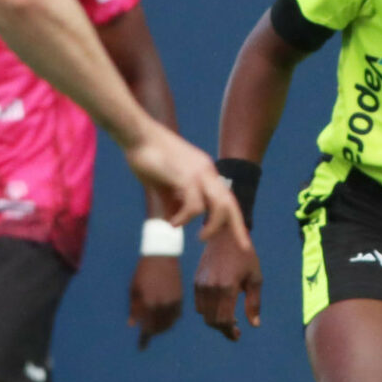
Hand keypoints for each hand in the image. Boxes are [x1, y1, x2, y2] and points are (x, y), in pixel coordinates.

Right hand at [126, 124, 247, 246]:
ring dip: (211, 226)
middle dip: (238, 227)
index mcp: (205, 172)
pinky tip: (173, 223)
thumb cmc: (147, 157)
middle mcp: (207, 172)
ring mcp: (198, 173)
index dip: (235, 218)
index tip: (241, 238)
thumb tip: (176, 221)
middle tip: (244, 247)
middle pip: (230, 203)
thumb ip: (173, 201)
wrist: (137, 134)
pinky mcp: (185, 176)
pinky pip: (194, 205)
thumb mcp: (163, 184)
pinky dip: (185, 218)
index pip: (227, 198)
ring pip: (219, 206)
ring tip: (198, 237)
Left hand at [129, 252, 182, 347]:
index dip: (144, 340)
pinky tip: (167, 319)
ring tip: (157, 327)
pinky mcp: (180, 298)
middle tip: (148, 334)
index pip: (147, 328)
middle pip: (159, 328)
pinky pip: (177, 315)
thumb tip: (132, 324)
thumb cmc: (143, 273)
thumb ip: (134, 308)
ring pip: (169, 323)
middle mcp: (161, 306)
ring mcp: (172, 302)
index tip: (142, 347)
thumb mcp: (133, 290)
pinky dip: (171, 320)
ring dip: (162, 328)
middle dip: (152, 333)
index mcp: (148, 304)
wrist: (161, 257)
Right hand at [192, 222, 261, 341]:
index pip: (224, 320)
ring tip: (229, 319)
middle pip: (212, 320)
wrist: (226, 235)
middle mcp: (211, 288)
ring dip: (215, 321)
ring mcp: (201, 285)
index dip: (230, 331)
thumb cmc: (245, 256)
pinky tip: (219, 308)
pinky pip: (198, 304)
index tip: (238, 335)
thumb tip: (254, 324)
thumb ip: (254, 303)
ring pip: (204, 314)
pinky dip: (207, 311)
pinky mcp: (195, 281)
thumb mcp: (255, 278)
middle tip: (235, 330)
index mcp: (227, 287)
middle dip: (223, 329)